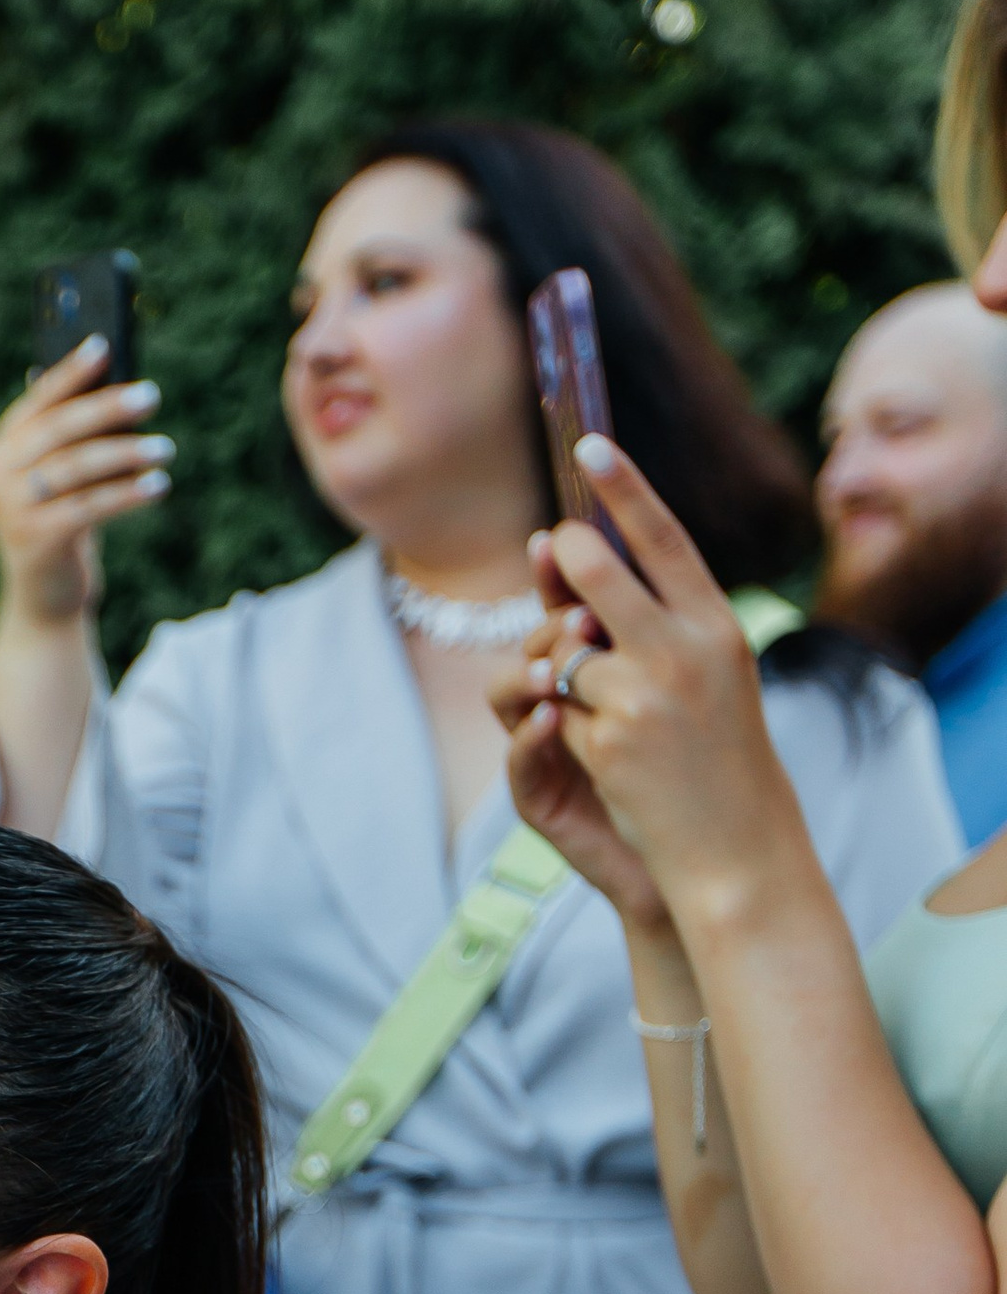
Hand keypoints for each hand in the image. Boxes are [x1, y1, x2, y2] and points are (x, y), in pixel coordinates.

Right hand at [0, 339, 170, 634]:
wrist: (43, 599)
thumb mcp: (62, 480)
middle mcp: (0, 474)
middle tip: (150, 395)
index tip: (104, 345)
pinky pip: (89, 507)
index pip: (37, 400)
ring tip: (165, 448)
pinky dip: (127, 494)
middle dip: (107, 408)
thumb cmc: (61, 526)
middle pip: (59, 430)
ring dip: (126, 454)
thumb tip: (116, 385)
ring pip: (77, 468)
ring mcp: (13, 508)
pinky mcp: (36, 540)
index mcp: (1, 449)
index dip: (70, 372)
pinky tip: (158, 485)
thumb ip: (73, 438)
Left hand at [492, 442, 803, 930]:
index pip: (665, 540)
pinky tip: (610, 763)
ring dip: (568, 673)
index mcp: (720, 627)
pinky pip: (560, 710)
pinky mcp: (611, 738)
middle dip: (569, 564)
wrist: (737, 849)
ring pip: (567, 648)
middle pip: (600, 575)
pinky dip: (569, 730)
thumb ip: (658, 622)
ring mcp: (647, 693)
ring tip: (608, 711)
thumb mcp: (708, 678)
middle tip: (555, 550)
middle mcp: (687, 650)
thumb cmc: (718, 760)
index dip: (625, 489)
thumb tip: (580, 563)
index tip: (590, 444)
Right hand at [495, 574, 672, 932]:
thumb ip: (658, 629)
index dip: (554, 570)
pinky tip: (552, 717)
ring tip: (555, 670)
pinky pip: (521, 759)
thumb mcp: (680, 690)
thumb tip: (655, 548)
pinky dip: (531, 736)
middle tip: (581, 616)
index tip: (555, 537)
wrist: (699, 858)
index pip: (563, 604)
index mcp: (594, 667)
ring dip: (528, 674)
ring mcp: (545, 747)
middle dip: (550, 622)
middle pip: (532, 640)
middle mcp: (560, 699)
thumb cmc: (692, 772)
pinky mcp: (541, 798)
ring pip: (508, 694)